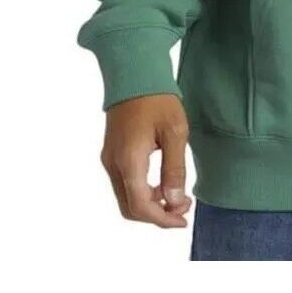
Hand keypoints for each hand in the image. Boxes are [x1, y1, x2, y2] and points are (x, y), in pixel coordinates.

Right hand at [100, 93, 190, 227]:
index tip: (183, 219)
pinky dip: (141, 192)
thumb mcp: (174, 132)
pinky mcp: (110, 153)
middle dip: (156, 215)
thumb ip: (174, 169)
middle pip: (129, 208)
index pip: (141, 207)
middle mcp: (113, 164)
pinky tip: (161, 182)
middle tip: (182, 208)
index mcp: (128, 161)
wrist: (133, 72)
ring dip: (149, 204)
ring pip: (125, 197)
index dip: (162, 220)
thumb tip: (173, 202)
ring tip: (176, 195)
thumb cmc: (157, 98)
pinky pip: (123, 184)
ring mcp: (109, 159)